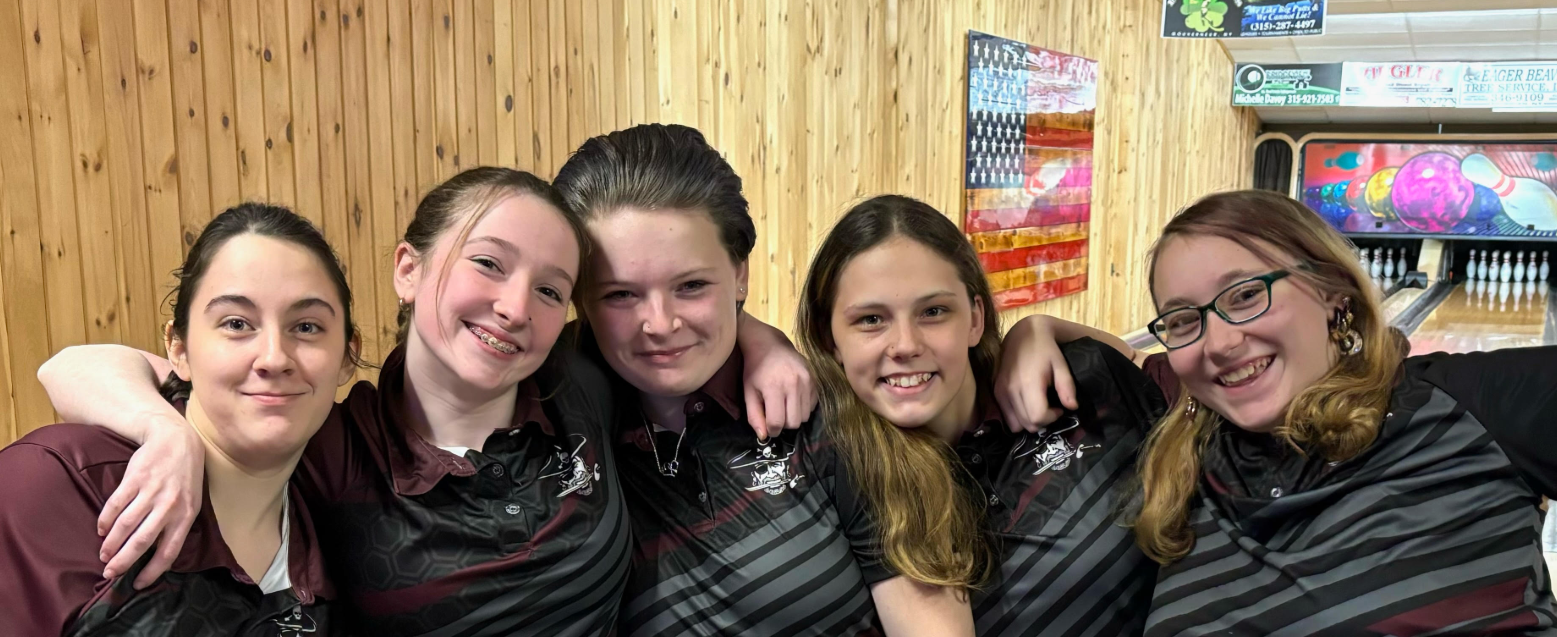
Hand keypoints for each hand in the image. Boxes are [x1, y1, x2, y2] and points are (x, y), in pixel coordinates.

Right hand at [98, 414, 203, 587]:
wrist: (176, 439)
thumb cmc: (184, 476)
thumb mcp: (191, 502)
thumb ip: (176, 525)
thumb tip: (156, 554)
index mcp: (186, 516)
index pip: (168, 552)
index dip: (152, 571)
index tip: (138, 585)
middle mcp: (169, 507)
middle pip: (141, 542)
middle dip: (123, 561)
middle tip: (110, 572)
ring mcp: (151, 493)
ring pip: (125, 526)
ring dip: (110, 543)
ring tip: (103, 553)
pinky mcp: (134, 480)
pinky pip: (115, 506)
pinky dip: (105, 521)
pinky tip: (101, 530)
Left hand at [741, 329, 817, 439]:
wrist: (770, 344)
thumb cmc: (755, 369)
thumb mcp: (749, 392)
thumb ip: (754, 416)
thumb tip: (764, 437)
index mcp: (774, 388)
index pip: (777, 423)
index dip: (772, 430)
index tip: (768, 425)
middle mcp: (793, 384)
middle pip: (794, 423)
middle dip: (784, 424)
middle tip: (776, 415)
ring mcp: (807, 381)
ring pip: (805, 417)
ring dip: (794, 417)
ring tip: (785, 406)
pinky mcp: (815, 380)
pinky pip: (812, 406)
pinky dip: (803, 408)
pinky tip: (793, 398)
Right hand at [994, 315, 1077, 431]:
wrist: (1022, 333)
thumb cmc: (1045, 349)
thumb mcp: (1061, 365)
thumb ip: (1067, 387)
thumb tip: (1072, 407)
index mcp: (1028, 383)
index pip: (1038, 418)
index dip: (1052, 418)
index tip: (1059, 408)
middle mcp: (1010, 390)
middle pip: (1027, 424)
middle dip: (1043, 422)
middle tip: (1051, 408)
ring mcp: (1000, 392)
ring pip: (1015, 425)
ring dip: (1029, 421)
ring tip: (1038, 407)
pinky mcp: (995, 391)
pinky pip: (1006, 417)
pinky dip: (1018, 417)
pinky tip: (1027, 404)